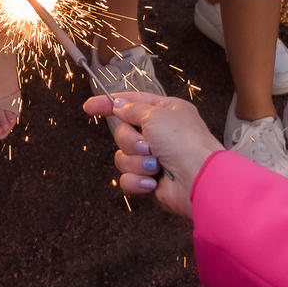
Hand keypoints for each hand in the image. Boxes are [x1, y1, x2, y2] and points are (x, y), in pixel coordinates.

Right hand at [84, 92, 223, 218]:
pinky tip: (153, 183)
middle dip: (131, 141)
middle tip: (148, 146)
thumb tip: (118, 105)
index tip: (88, 107)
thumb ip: (132, 109)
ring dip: (136, 162)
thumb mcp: (156, 115)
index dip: (108, 104)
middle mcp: (159, 133)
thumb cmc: (183, 142)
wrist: (199, 180)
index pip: (130, 103)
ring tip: (154, 167)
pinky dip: (138, 181)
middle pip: (123, 132)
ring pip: (123, 157)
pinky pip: (127, 179)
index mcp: (165, 112)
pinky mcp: (149, 181)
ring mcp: (154, 158)